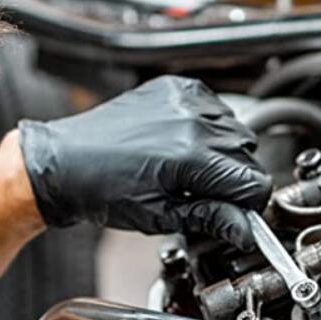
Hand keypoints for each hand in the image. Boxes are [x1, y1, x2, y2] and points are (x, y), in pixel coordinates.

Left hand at [18, 76, 272, 249]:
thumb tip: (245, 230)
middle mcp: (192, 120)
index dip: (248, 206)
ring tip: (190, 173)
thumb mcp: (161, 216)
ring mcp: (185, 99)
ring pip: (236, 132)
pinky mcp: (176, 88)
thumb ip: (211, 218)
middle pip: (247, 157)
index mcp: (190, 155)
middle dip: (235, 182)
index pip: (253, 182)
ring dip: (224, 156)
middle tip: (205, 198)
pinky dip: (210, 131)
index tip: (235, 216)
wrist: (67, 163)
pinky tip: (186, 148)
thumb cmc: (102, 190)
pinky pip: (216, 109)